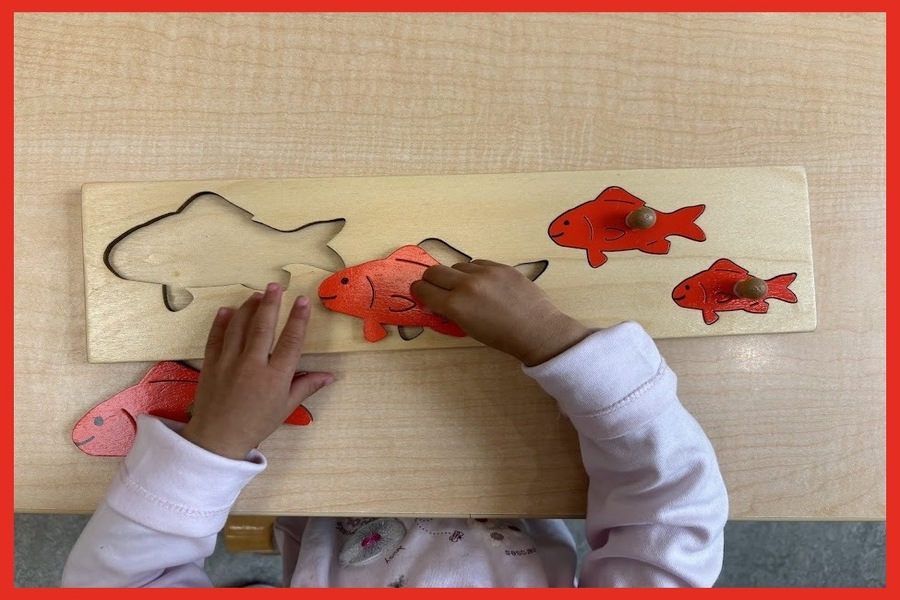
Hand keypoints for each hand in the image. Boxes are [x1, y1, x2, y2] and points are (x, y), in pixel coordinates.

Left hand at [181, 284, 333, 458]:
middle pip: (264, 326)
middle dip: (272, 303)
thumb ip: (306, 386)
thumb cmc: (256, 423)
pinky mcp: (211, 364)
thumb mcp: (286, 407)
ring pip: (240, 327)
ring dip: (249, 308)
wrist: (218, 438)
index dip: (299, 319)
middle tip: (276, 286)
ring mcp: (229, 363)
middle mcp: (253, 365)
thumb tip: (330, 375)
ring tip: (257, 295)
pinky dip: (222, 322)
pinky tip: (228, 310)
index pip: (291, 341)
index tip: (303, 301)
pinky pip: (216, 337)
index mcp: (276, 376)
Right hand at [410, 260, 590, 365]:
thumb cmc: (500, 337)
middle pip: (434, 271)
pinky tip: (485, 283)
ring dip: (456, 276)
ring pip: (458, 266)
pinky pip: (478, 263)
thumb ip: (450, 312)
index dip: (419, 291)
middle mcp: (466, 285)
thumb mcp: (468, 329)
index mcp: (455, 306)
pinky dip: (476, 272)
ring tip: (468, 288)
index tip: (420, 291)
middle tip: (435, 286)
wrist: (536, 329)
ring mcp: (485, 272)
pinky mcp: (500, 266)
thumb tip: (437, 301)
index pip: (424, 290)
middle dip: (430, 279)